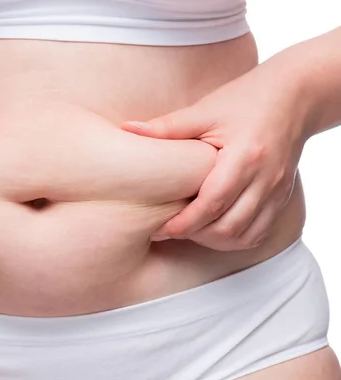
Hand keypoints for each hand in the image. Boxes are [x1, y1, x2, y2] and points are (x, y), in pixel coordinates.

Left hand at [122, 69, 308, 250]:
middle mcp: (265, 179)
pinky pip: (260, 232)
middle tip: (168, 229)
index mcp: (244, 157)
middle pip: (228, 227)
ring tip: (189, 229)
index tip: (159, 229)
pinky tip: (214, 229)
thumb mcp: (205, 110)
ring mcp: (278, 191)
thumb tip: (127, 129)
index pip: (212, 204)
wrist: (295, 96)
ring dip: (213, 240)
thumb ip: (167, 126)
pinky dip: (234, 238)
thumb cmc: (245, 99)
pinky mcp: (283, 197)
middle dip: (194, 235)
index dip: (183, 223)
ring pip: (245, 236)